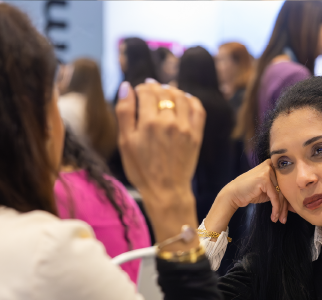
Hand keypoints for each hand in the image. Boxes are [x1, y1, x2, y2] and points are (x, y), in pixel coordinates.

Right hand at [115, 80, 205, 240]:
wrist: (165, 191)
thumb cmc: (141, 170)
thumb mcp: (125, 143)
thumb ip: (124, 112)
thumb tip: (126, 86)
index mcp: (148, 122)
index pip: (146, 91)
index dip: (140, 88)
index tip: (137, 92)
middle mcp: (169, 121)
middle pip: (163, 92)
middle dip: (154, 88)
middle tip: (149, 90)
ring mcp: (185, 127)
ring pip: (180, 96)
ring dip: (171, 90)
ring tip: (165, 92)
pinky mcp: (196, 135)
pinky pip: (197, 108)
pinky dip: (190, 99)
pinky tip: (183, 100)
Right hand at [224, 160, 293, 223]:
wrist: (233, 194)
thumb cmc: (249, 192)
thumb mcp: (267, 191)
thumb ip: (278, 192)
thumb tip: (292, 203)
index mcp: (273, 166)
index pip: (284, 184)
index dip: (287, 199)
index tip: (289, 212)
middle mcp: (271, 166)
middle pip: (283, 189)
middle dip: (284, 206)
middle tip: (284, 219)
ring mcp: (268, 171)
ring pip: (280, 194)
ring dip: (280, 209)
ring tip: (279, 220)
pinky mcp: (264, 179)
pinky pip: (274, 197)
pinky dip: (275, 208)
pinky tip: (274, 216)